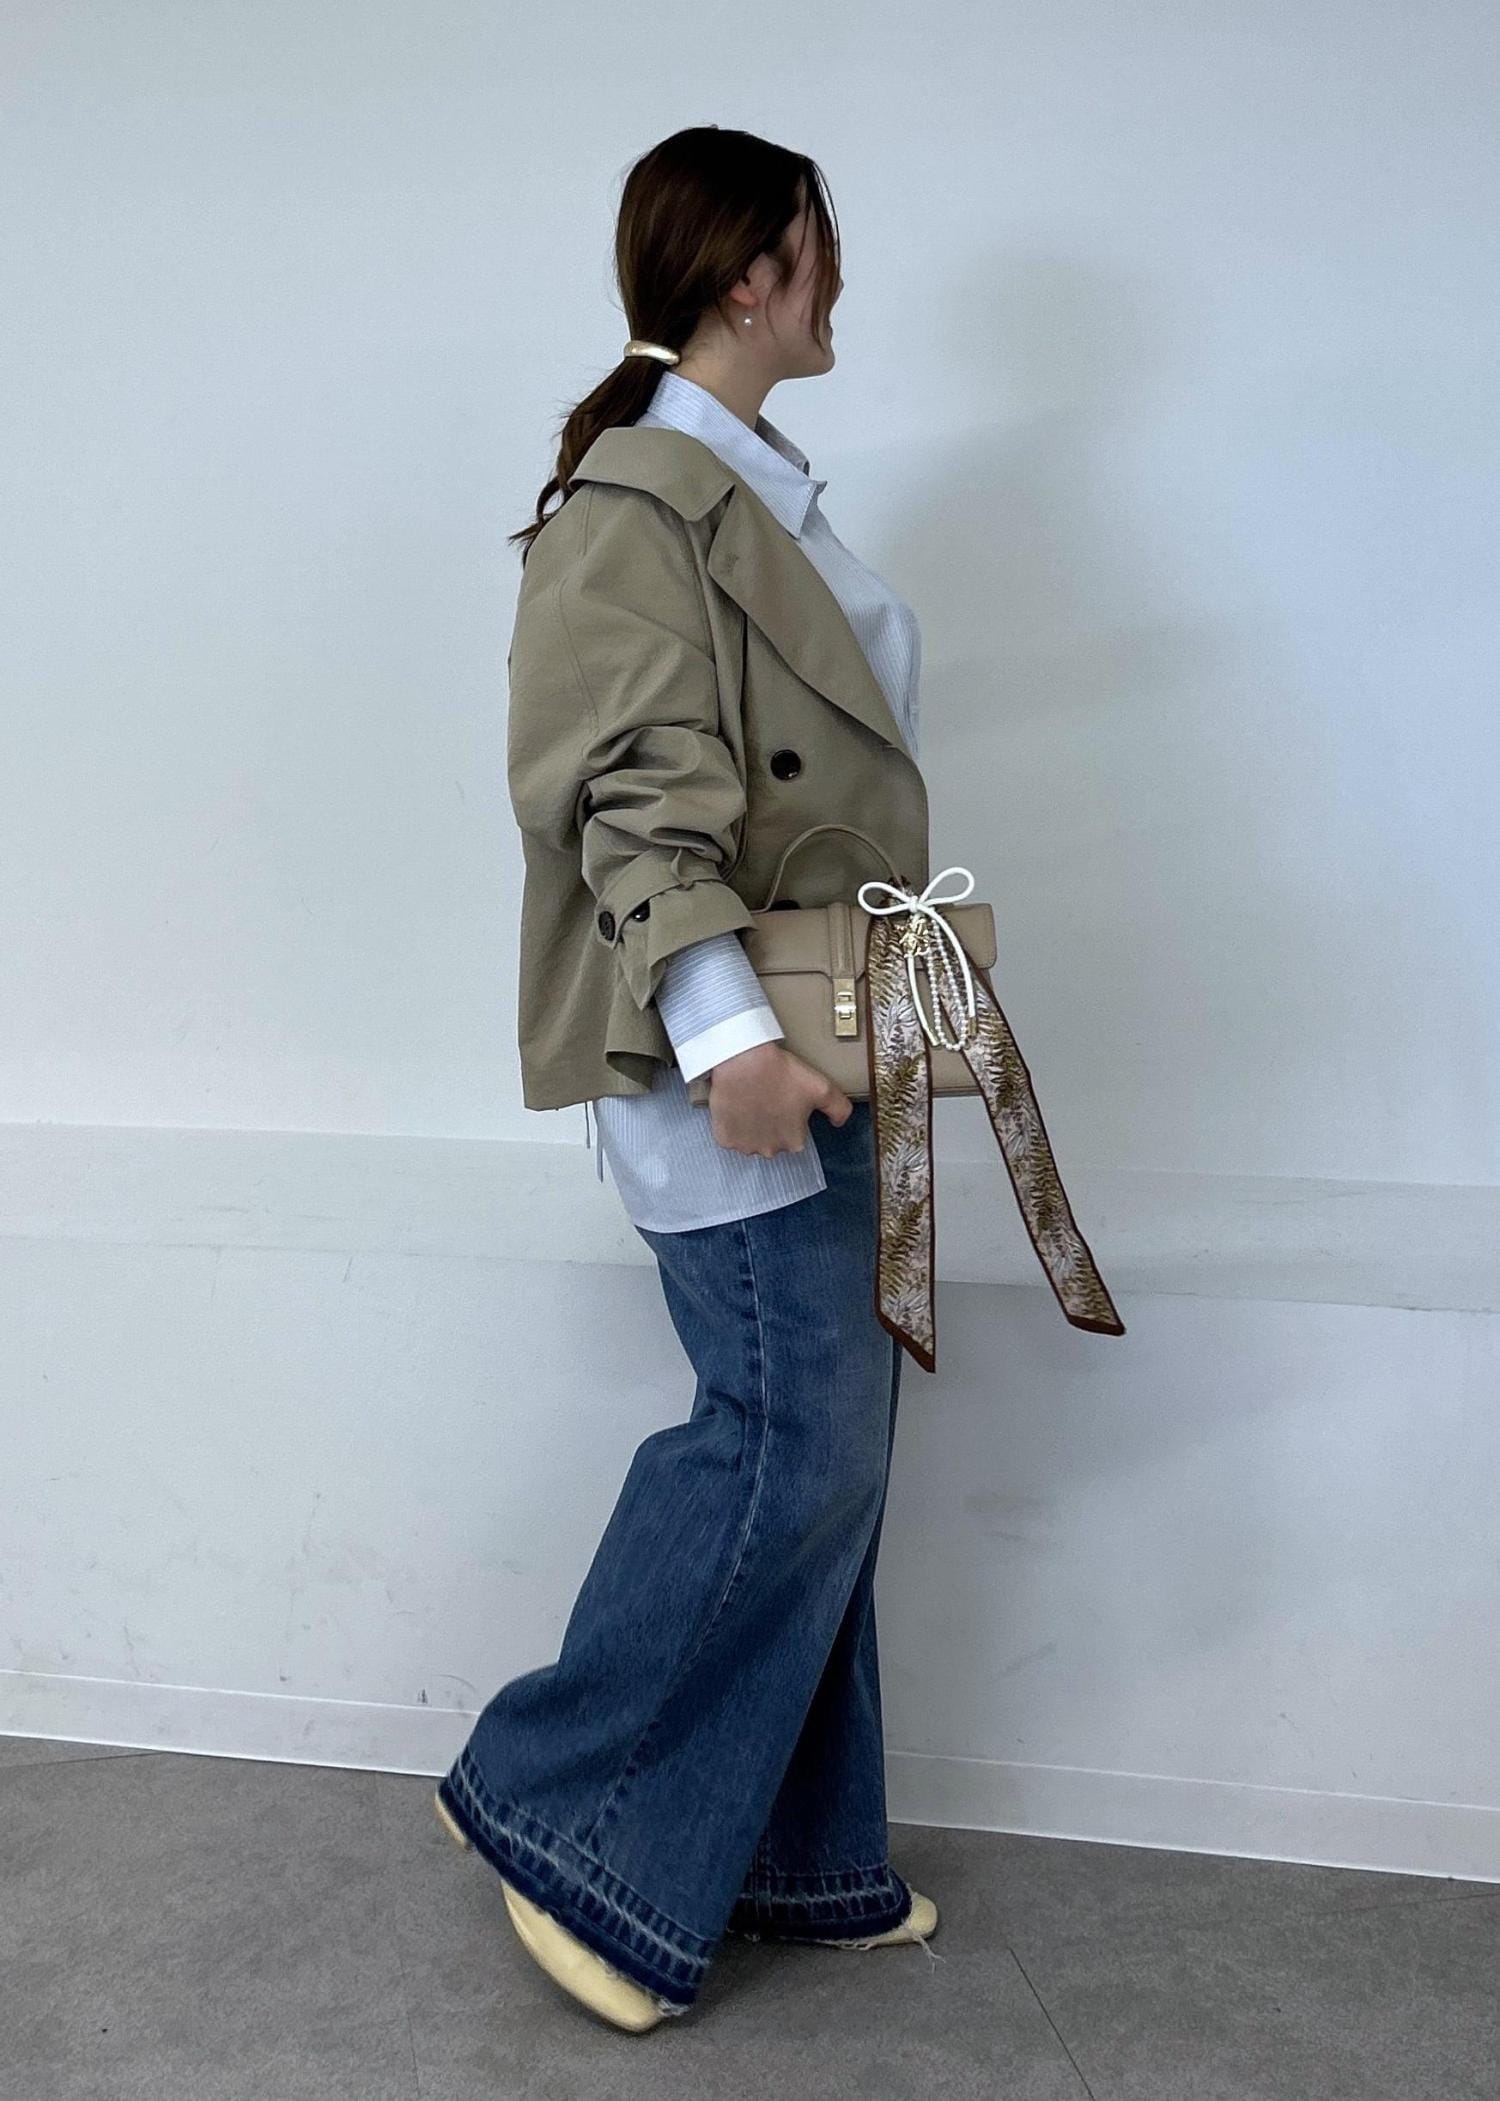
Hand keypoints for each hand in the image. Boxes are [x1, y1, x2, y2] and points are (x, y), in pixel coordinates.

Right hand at [703, 1041, 853, 1156]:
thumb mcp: (821, 1087)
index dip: (791, 1117)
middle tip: (768, 1099)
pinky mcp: (724, 1137)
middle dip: (771, 1124)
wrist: (743, 1061)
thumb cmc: (780, 1073)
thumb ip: (839, 1108)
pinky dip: (732, 1126)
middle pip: (772, 1140)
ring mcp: (744, 1146)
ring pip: (751, 1140)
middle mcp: (769, 1150)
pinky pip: (730, 1136)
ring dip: (752, 1127)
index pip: (795, 1136)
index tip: (785, 1101)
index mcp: (794, 1142)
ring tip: (752, 1102)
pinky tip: (737, 1108)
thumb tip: (839, 1122)